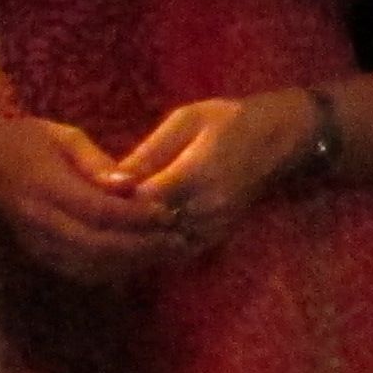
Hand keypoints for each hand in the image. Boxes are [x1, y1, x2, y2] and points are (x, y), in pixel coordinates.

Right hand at [0, 113, 184, 284]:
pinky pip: (78, 271)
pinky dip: (111, 270)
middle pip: (96, 248)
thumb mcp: (61, 136)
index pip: (98, 211)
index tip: (168, 212)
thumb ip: (95, 161)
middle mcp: (41, 222)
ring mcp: (37, 243)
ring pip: (89, 267)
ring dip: (131, 265)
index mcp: (46, 187)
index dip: (136, 217)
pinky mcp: (39, 255)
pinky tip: (138, 259)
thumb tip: (130, 184)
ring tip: (166, 253)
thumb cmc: (24, 141)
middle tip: (179, 242)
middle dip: (141, 249)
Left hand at [114, 90, 324, 258]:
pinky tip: (136, 238)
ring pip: (160, 247)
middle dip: (119, 224)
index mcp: (196, 174)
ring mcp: (213, 227)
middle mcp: (206, 208)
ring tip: (108, 228)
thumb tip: (113, 179)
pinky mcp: (216, 237)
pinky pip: (176, 252)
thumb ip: (150, 151)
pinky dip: (154, 248)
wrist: (280, 138)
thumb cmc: (231, 119)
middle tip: (92, 215)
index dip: (113, 202)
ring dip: (134, 239)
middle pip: (147, 230)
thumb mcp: (187, 120)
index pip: (141, 202)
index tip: (93, 193)